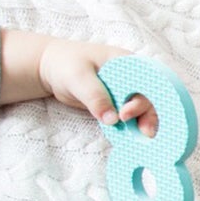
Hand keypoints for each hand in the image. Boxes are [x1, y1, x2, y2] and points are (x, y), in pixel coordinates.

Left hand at [0, 29, 156, 131]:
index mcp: (126, 62)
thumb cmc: (65, 64)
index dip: (144, 96)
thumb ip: (95, 97)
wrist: (51, 70)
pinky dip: (131, 126)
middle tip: (145, 132)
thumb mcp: (78, 78)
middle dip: (149, 114)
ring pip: (141, 109)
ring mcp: (124, 91)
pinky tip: (132, 138)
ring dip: (143, 123)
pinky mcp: (117, 103)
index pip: (146, 79)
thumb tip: (112, 119)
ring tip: (144, 138)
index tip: (126, 113)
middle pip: (148, 96)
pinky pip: (128, 116)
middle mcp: (130, 77)